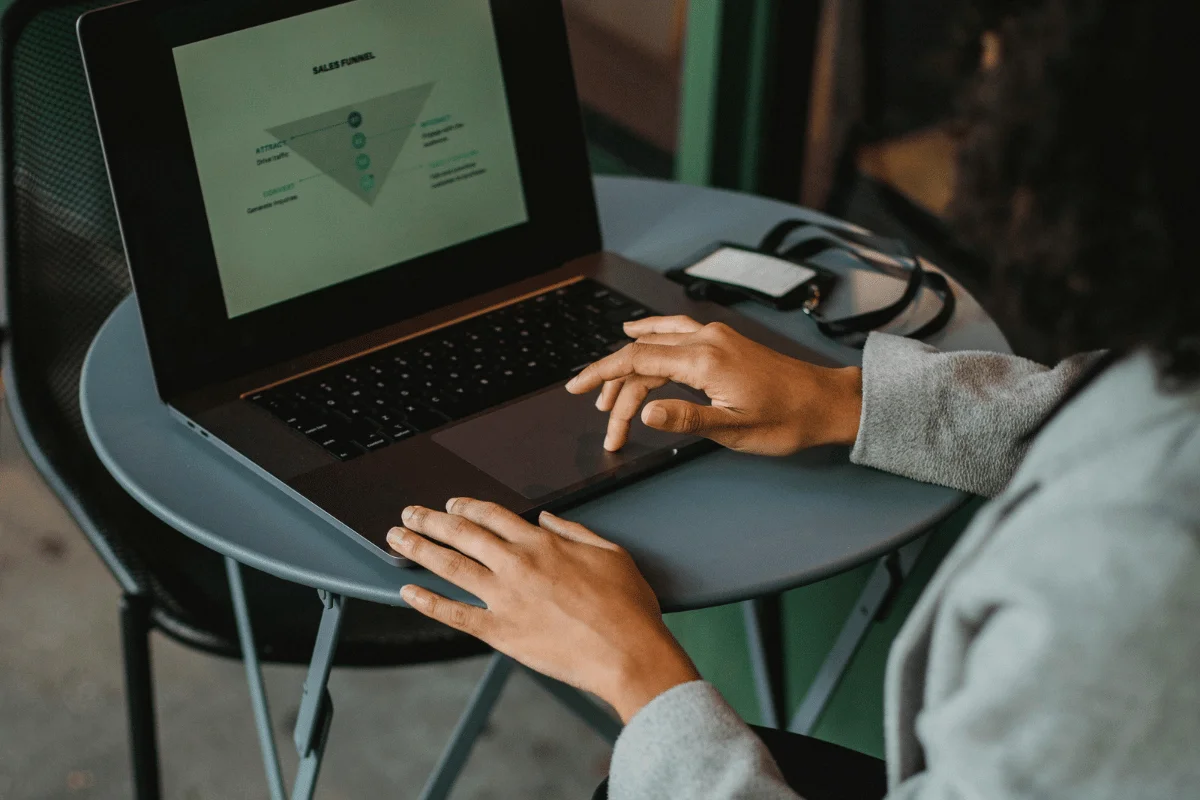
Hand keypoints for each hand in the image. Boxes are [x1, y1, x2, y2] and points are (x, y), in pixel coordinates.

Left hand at [388, 499, 699, 723]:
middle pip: (462, 533)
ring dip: (419, 548)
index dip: (466, 506)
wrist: (627, 652)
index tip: (451, 504)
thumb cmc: (626, 607)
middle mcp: (517, 564)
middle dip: (431, 520)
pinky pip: (454, 614)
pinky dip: (427, 602)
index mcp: (543, 543)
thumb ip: (574, 531)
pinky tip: (408, 592)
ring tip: (397, 538)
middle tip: (410, 513)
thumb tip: (548, 518)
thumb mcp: (610, 553)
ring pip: (450, 566)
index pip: (492, 516)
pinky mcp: (500, 631)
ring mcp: (505, 598)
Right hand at [565, 316, 863, 454]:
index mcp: (704, 360)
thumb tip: (643, 413)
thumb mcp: (734, 429)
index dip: (602, 376)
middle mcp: (706, 339)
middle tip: (604, 424)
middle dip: (615, 389)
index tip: (577, 389)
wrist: (827, 403)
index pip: (637, 362)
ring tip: (610, 399)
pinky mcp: (722, 340)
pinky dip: (650, 335)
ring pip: (656, 346)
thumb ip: (685, 419)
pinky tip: (635, 332)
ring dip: (630, 370)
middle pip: (642, 356)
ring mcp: (714, 336)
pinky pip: (674, 331)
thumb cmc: (787, 419)